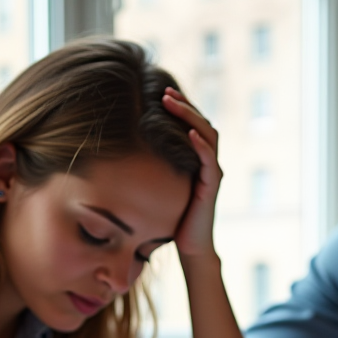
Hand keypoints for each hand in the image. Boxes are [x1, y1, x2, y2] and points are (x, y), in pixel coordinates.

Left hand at [161, 87, 220, 258]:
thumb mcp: (160, 186)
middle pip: (202, 122)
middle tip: (164, 91)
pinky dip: (201, 145)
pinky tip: (189, 133)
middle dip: (184, 105)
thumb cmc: (173, 218)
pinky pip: (210, 160)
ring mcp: (212, 172)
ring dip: (190, 116)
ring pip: (208, 134)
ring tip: (172, 103)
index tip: (160, 93)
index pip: (193, 124)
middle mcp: (208, 162)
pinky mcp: (212, 186)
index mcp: (197, 159)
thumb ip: (154, 167)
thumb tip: (125, 151)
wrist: (190, 246)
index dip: (180, 107)